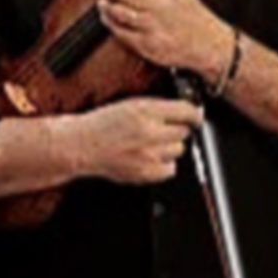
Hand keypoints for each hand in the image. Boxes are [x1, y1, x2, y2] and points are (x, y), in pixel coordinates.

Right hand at [72, 96, 203, 184]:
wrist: (81, 145)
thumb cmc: (102, 124)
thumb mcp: (131, 104)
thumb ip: (159, 108)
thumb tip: (187, 111)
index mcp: (145, 110)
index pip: (186, 111)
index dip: (194, 114)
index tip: (196, 116)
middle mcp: (148, 132)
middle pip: (184, 132)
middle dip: (176, 130)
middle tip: (162, 130)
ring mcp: (148, 154)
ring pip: (178, 150)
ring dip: (169, 147)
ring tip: (151, 144)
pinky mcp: (145, 173)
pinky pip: (170, 169)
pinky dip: (163, 164)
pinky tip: (150, 157)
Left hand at [98, 0, 229, 76]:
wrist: (208, 42)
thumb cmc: (192, 15)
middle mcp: (159, 4)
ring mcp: (153, 25)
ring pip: (119, 12)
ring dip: (107, 7)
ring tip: (105, 4)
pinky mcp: (148, 44)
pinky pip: (122, 33)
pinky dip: (112, 25)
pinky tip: (110, 21)